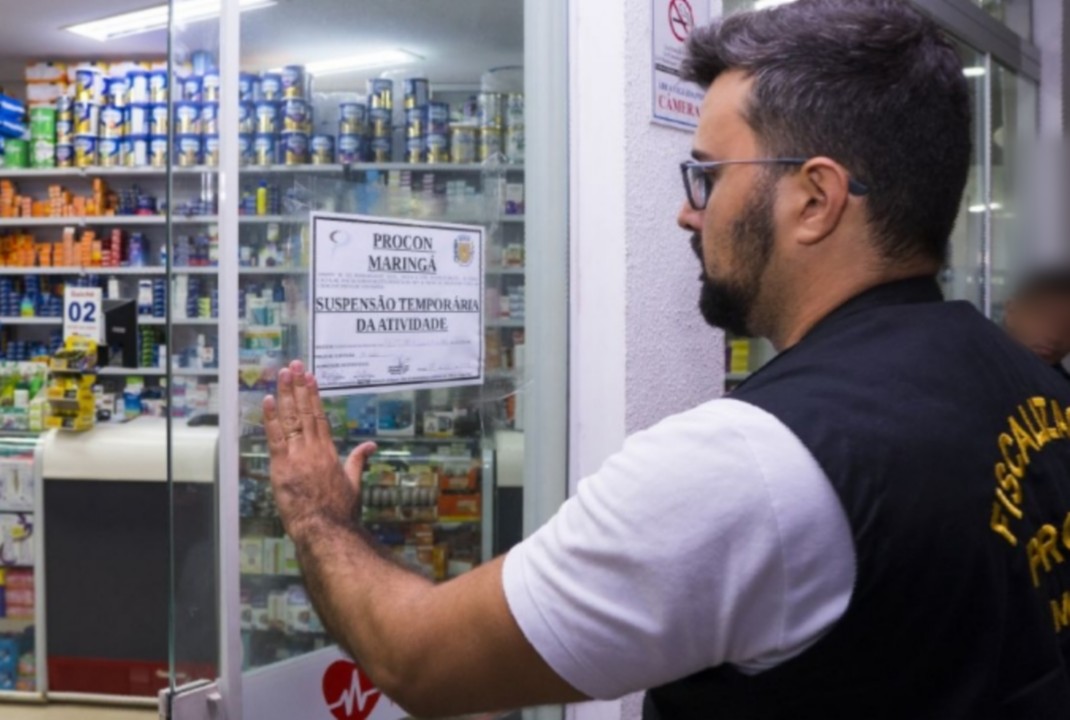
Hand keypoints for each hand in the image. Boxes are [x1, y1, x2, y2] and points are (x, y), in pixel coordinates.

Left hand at [262, 360, 376, 537]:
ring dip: (284, 395)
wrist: (326, 528)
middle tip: (294, 365)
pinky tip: (266, 401)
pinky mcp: (282, 468)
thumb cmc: (341, 510)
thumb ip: (358, 460)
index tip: (309, 377)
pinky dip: (270, 419)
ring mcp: (297, 457)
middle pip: (304, 411)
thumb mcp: (353, 482)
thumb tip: (371, 445)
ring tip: (281, 374)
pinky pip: (274, 438)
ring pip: (290, 419)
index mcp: (328, 451)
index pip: (319, 416)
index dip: (313, 395)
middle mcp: (313, 448)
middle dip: (298, 387)